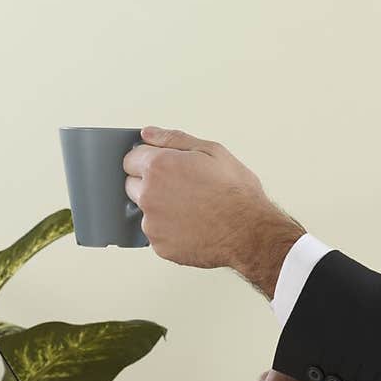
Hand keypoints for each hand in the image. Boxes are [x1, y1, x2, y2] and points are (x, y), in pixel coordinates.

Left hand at [123, 127, 303, 281]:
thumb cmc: (236, 191)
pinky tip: (192, 225)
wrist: (250, 231)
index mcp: (159, 166)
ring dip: (160, 208)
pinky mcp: (159, 246)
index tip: (164, 167)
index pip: (130, 159)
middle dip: (150, 184)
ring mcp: (152, 223)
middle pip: (131, 185)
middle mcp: (149, 195)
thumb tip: (148, 134)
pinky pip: (157, 234)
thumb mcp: (211, 151)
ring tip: (192, 209)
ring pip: (145, 211)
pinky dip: (170, 230)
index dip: (148, 161)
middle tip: (182, 188)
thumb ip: (173, 139)